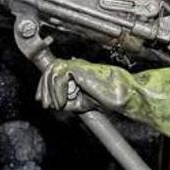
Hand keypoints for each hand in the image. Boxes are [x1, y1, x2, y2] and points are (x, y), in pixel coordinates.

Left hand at [34, 59, 169, 143]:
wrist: (126, 96)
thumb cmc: (112, 98)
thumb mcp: (84, 103)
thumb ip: (69, 101)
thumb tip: (52, 103)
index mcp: (78, 72)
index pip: (54, 72)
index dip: (44, 86)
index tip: (43, 101)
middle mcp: (78, 66)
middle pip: (50, 69)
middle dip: (44, 88)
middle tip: (46, 103)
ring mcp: (79, 65)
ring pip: (52, 70)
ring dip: (51, 90)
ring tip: (58, 104)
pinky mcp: (82, 67)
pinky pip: (60, 73)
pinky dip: (59, 89)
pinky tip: (66, 100)